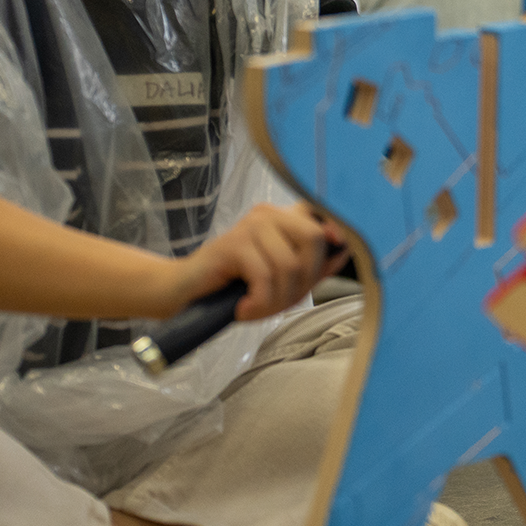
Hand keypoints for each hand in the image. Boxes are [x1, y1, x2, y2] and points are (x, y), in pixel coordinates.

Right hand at [161, 203, 345, 321]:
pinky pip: (265, 278)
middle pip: (313, 240)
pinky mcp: (233, 244)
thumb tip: (343, 253)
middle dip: (305, 281)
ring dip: (276, 301)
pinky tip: (243, 311)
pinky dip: (259, 304)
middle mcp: (268, 214)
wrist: (183, 292)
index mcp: (283, 217)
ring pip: (289, 266)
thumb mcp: (280, 277)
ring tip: (256, 311)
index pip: (321, 218)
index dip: (337, 233)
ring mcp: (250, 226)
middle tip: (280, 304)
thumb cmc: (234, 287)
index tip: (341, 250)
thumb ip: (311, 265)